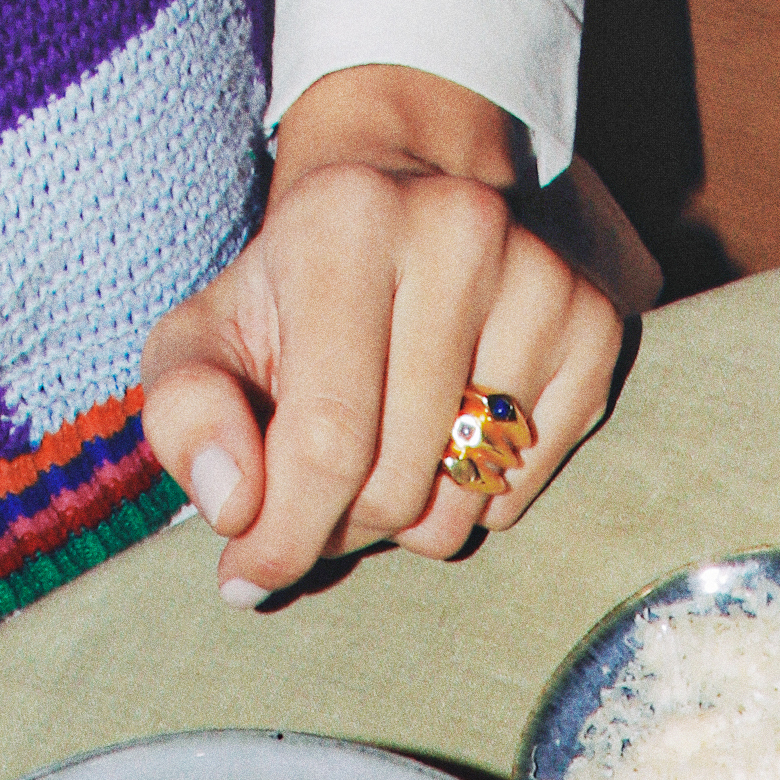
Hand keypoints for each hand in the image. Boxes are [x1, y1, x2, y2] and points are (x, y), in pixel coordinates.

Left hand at [137, 63, 653, 606]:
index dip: (284, 536)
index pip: (327, 442)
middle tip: (321, 488)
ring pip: (463, 500)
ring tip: (382, 457)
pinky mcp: (594, 326)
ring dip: (408, 518)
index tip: (250, 576)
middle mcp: (459, 232)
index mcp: (348, 221)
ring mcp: (541, 278)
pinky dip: (472, 500)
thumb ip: (185, 416)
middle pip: (395, 484)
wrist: (396, 203)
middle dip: (342, 521)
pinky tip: (444, 440)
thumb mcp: (203, 339)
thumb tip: (235, 509)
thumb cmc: (290, 296)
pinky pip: (522, 490)